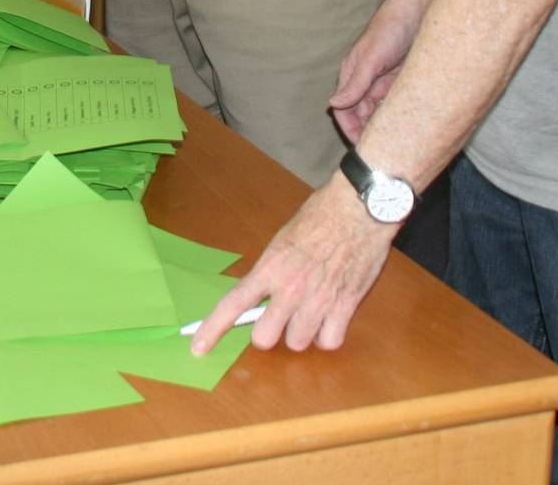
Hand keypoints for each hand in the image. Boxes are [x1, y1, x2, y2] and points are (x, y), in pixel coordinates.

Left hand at [188, 179, 397, 355]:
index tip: (198, 347)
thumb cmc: (320, 216)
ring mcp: (318, 300)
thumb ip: (271, 271)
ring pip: (298, 343)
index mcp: (270, 268)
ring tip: (309, 312)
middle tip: (278, 317)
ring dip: (300, 333)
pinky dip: (328, 335)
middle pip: (264, 338)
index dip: (213, 329)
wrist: (359, 209)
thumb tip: (260, 294)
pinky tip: (329, 319)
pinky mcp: (345, 306)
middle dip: (269, 332)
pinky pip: (329, 341)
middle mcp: (290, 289)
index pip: (234, 304)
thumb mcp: (283, 240)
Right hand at [329, 0, 421, 142]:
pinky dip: (399, 114)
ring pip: (379, 112)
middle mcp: (366, 81)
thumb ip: (355, 83)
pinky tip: (408, 126)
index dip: (350, 131)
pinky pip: (396, 103)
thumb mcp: (371, 58)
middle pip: (362, 115)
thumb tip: (333, 105)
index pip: (344, 111)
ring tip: (396, 143)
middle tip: (383, 151)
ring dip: (384, 125)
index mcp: (352, 75)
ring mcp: (383, 81)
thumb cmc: (391, 28)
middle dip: (368, 133)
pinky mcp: (401, 80)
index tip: (362, 149)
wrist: (420, 10)